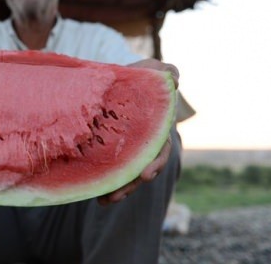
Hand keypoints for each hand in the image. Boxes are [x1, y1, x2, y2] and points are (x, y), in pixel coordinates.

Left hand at [96, 58, 177, 204]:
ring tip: (105, 200)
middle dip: (131, 184)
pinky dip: (103, 182)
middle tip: (117, 195)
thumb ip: (162, 71)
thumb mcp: (149, 70)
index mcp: (155, 129)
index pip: (159, 150)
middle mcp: (143, 144)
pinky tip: (95, 194)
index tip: (145, 175)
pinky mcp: (109, 151)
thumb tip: (176, 79)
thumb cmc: (136, 77)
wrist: (112, 81)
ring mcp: (127, 149)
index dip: (154, 164)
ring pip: (125, 174)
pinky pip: (108, 170)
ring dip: (117, 189)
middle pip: (140, 170)